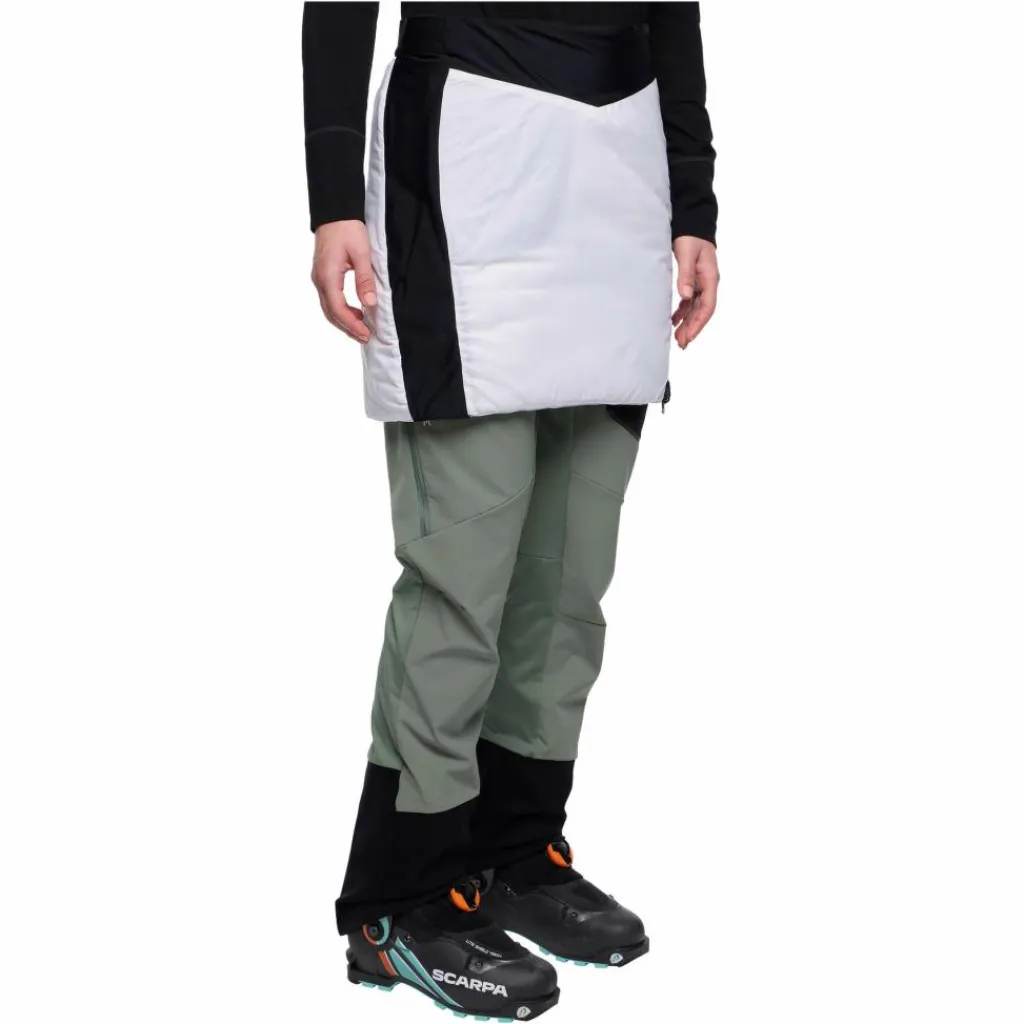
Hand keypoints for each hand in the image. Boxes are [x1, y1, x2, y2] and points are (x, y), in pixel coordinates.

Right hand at [311, 220, 376, 342]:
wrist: (334, 212)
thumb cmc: (347, 229)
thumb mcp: (361, 254)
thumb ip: (365, 280)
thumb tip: (370, 304)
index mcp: (327, 276)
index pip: (338, 309)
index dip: (352, 325)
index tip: (366, 334)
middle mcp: (319, 280)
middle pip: (331, 313)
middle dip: (348, 328)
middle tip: (366, 337)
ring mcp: (319, 278)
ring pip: (329, 308)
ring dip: (344, 321)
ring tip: (362, 329)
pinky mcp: (323, 275)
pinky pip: (329, 300)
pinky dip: (341, 310)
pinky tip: (355, 312)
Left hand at [672, 236, 718, 348]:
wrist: (692, 225)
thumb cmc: (690, 237)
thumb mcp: (687, 254)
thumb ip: (686, 275)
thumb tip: (685, 295)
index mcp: (710, 278)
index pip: (708, 306)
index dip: (699, 323)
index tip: (690, 336)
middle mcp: (708, 283)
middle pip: (702, 311)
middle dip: (692, 328)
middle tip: (681, 343)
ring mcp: (701, 283)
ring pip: (696, 309)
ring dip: (687, 323)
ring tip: (678, 338)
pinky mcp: (694, 282)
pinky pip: (690, 302)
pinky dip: (682, 313)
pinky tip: (674, 322)